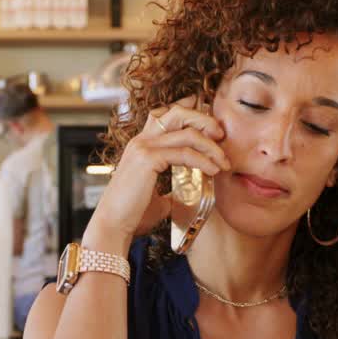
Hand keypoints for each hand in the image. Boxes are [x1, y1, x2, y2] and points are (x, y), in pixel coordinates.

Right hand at [83, 97, 229, 251]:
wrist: (113, 225)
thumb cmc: (132, 214)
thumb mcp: (157, 196)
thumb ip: (171, 189)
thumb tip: (186, 194)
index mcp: (141, 145)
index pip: (166, 114)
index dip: (190, 113)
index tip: (212, 128)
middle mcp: (141, 140)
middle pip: (178, 113)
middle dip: (204, 120)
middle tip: (221, 136)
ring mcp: (143, 147)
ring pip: (186, 132)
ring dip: (211, 146)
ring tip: (223, 161)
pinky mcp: (148, 159)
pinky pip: (185, 153)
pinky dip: (203, 160)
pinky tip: (213, 170)